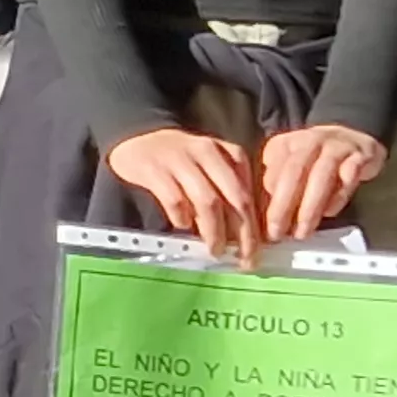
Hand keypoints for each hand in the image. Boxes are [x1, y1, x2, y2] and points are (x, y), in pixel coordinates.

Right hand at [105, 125, 261, 265]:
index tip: (257, 250)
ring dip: (214, 231)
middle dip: (243, 234)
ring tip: (215, 249)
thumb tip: (245, 234)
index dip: (256, 226)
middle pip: (234, 199)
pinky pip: (175, 200)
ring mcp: (181, 160)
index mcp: (230, 153)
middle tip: (244, 259)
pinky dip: (182, 218)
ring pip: (208, 202)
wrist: (139, 137)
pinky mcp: (154, 169)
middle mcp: (208, 153)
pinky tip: (183, 225)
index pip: (249, 195)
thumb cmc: (182, 160)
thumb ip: (230, 191)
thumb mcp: (214, 167)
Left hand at [257, 123, 388, 245]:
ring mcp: (336, 147)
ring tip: (303, 231)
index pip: (271, 172)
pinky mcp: (361, 155)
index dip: (265, 201)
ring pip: (321, 175)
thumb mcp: (287, 166)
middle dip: (283, 205)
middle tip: (278, 232)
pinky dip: (339, 195)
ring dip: (310, 207)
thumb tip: (263, 220)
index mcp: (283, 145)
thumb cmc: (313, 159)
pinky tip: (329, 212)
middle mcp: (309, 141)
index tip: (262, 226)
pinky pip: (350, 175)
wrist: (352, 137)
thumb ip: (276, 187)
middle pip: (293, 173)